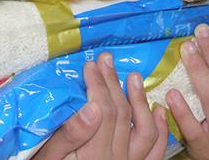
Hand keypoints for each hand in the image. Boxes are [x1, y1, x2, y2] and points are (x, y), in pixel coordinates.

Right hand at [34, 53, 168, 159]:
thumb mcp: (48, 158)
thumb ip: (69, 134)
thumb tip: (92, 105)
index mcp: (95, 156)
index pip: (103, 110)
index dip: (98, 84)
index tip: (90, 64)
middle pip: (122, 114)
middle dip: (113, 83)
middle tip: (107, 59)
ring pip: (144, 130)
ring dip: (140, 100)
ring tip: (133, 76)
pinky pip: (155, 152)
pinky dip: (160, 129)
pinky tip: (157, 108)